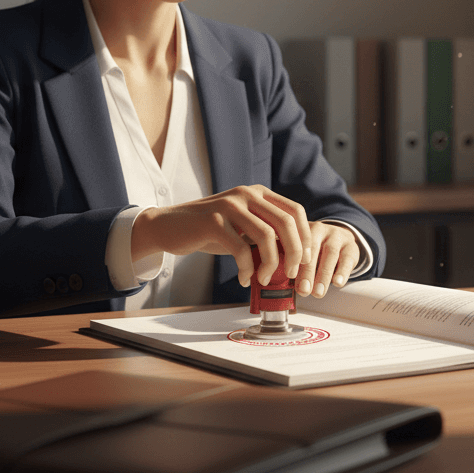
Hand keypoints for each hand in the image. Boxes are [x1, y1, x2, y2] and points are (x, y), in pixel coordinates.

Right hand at [131, 185, 311, 286]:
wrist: (169, 227)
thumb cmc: (210, 230)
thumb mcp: (243, 227)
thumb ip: (266, 233)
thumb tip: (295, 257)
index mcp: (258, 193)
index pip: (294, 211)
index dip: (305, 236)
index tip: (304, 259)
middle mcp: (246, 194)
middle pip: (286, 223)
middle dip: (294, 252)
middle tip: (290, 273)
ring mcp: (230, 205)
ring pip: (267, 236)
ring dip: (270, 263)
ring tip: (264, 278)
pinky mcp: (213, 221)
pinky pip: (240, 249)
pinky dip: (247, 269)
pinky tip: (245, 279)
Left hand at [295, 222, 359, 297]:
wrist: (340, 239)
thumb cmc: (315, 250)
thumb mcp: (302, 251)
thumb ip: (292, 263)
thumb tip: (281, 283)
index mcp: (301, 230)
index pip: (296, 242)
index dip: (292, 260)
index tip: (289, 276)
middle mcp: (319, 229)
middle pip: (313, 248)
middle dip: (307, 272)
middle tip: (303, 290)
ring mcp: (337, 236)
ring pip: (330, 253)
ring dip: (323, 275)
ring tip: (318, 292)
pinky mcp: (351, 245)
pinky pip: (347, 258)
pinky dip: (342, 271)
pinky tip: (337, 283)